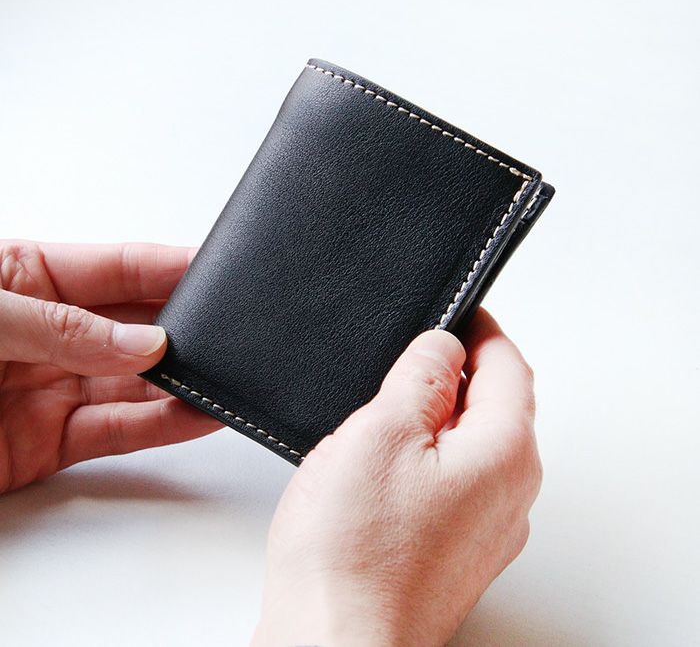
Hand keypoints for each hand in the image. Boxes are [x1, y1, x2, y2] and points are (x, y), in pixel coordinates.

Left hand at [0, 241, 220, 493]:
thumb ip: (62, 326)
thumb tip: (142, 341)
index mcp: (28, 278)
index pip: (119, 266)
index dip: (172, 266)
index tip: (220, 271)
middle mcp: (50, 333)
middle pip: (136, 326)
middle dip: (184, 328)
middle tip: (228, 332)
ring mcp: (52, 388)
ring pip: (135, 383)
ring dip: (181, 382)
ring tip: (224, 378)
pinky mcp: (48, 444)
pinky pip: (118, 432)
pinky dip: (162, 426)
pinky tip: (195, 414)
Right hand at [253, 309, 541, 646]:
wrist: (334, 643)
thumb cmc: (353, 551)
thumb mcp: (382, 430)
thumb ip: (422, 376)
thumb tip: (443, 344)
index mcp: (504, 453)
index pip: (509, 365)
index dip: (482, 328)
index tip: (459, 310)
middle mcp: (510, 494)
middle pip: (496, 406)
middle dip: (458, 371)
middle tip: (411, 355)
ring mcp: (485, 528)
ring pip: (472, 445)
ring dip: (439, 415)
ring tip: (388, 406)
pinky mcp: (455, 550)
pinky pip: (454, 482)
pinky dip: (429, 456)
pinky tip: (384, 463)